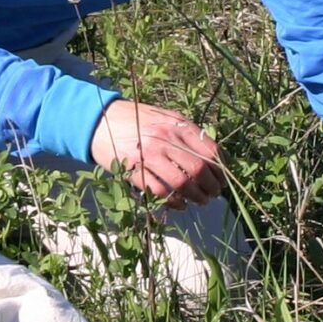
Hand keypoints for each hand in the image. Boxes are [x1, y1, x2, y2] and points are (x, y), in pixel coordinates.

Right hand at [89, 101, 225, 209]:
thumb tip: (211, 155)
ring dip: (196, 197)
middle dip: (211, 186)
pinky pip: (159, 192)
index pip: (210, 150)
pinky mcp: (134, 170)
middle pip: (199, 169)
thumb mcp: (164, 117)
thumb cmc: (135, 119)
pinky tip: (180, 204)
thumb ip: (186, 132)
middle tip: (214, 194)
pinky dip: (174, 202)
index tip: (222, 179)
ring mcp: (149, 156)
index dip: (220, 169)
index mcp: (177, 125)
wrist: (100, 120)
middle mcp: (165, 139)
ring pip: (182, 183)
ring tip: (200, 201)